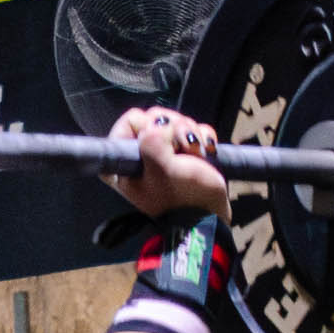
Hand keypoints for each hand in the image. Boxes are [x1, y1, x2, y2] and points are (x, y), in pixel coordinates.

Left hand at [105, 101, 230, 222]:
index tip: (160, 145)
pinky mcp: (185, 150)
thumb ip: (151, 140)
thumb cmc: (183, 198)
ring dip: (191, 134)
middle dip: (175, 129)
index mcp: (124, 161)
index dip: (150, 126)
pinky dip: (204, 136)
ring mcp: (164, 151)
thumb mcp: (160, 170)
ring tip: (195, 155)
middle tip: (182, 150)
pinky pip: (195, 127)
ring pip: (177, 120)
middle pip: (156, 117)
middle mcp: (141, 154)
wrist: (209, 216)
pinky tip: (205, 153)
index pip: (131, 120)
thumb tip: (160, 123)